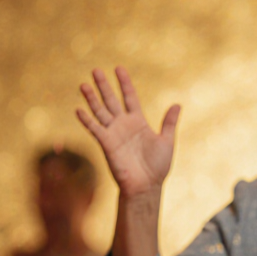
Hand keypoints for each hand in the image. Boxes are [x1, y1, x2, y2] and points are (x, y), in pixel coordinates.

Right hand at [76, 67, 180, 198]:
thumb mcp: (167, 141)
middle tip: (95, 70)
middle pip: (111, 100)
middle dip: (103, 86)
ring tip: (84, 85)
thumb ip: (169, 123)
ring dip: (91, 99)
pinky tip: (78, 109)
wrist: (146, 186)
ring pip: (100, 112)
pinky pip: (95, 129)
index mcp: (138, 122)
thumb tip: (178, 104)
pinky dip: (86, 120)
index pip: (129, 97)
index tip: (119, 68)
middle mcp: (123, 125)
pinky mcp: (106, 144)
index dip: (124, 83)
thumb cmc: (157, 167)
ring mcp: (113, 134)